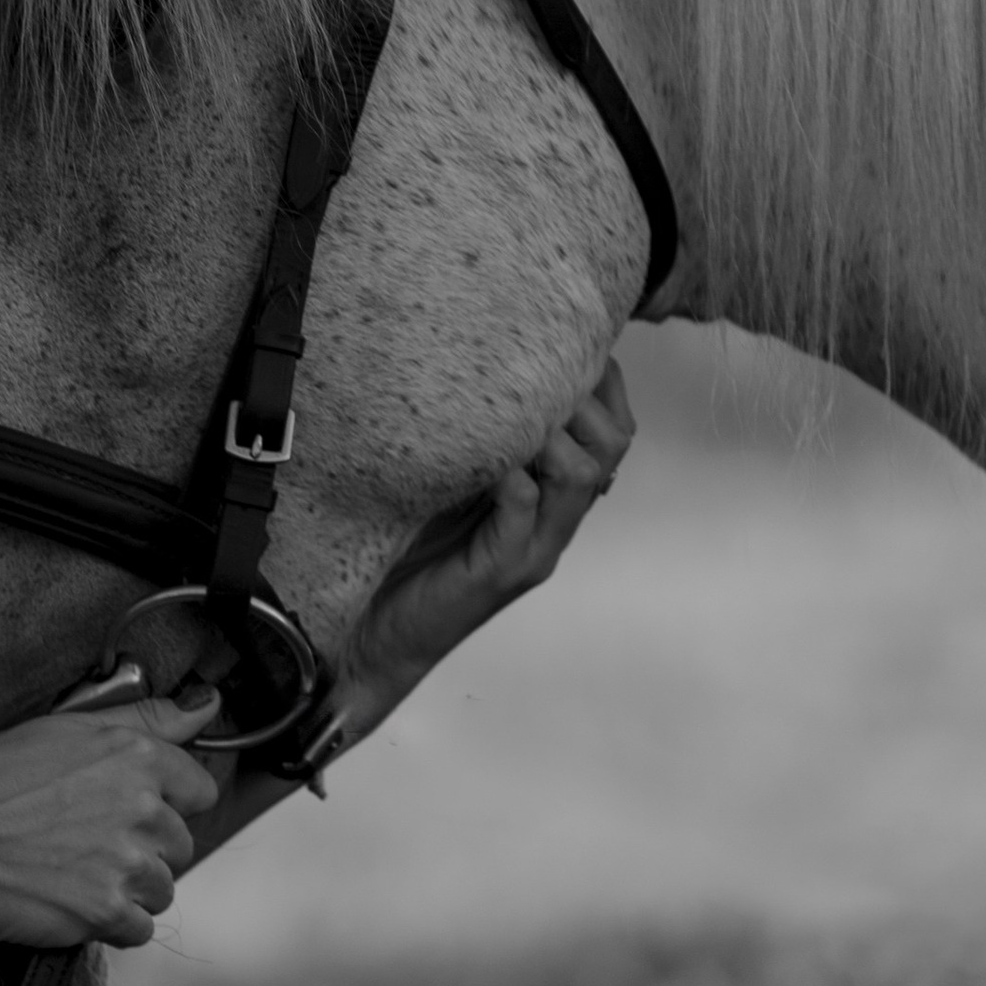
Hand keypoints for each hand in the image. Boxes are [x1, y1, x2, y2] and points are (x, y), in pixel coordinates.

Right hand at [0, 693, 224, 949]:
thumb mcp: (66, 728)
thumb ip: (144, 720)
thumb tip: (205, 706)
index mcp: (136, 755)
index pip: (198, 790)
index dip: (166, 803)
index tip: (130, 811)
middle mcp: (142, 808)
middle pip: (180, 845)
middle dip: (144, 849)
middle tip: (88, 844)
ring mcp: (127, 862)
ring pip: (162, 889)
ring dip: (129, 889)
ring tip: (77, 874)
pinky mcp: (107, 911)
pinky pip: (139, 929)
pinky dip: (112, 924)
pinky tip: (74, 902)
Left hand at [338, 359, 633, 730]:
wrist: (374, 641)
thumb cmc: (402, 557)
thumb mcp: (448, 482)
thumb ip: (475, 442)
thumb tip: (470, 364)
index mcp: (550, 499)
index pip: (611, 427)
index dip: (597, 379)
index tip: (557, 344)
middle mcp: (554, 523)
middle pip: (611, 444)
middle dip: (579, 394)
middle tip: (530, 372)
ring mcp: (534, 549)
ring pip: (581, 473)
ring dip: (548, 429)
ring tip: (508, 410)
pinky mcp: (501, 571)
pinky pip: (523, 508)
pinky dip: (509, 473)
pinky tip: (480, 456)